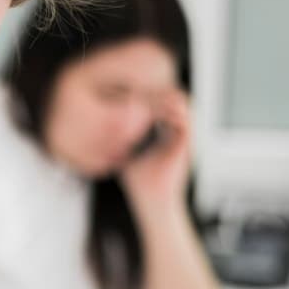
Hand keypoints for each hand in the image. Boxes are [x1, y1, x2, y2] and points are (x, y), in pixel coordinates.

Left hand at [120, 89, 192, 212]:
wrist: (153, 204)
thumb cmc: (140, 184)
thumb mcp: (127, 155)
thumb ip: (121, 142)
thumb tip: (102, 133)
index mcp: (167, 136)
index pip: (163, 106)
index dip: (151, 95)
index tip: (132, 90)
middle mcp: (178, 134)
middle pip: (173, 101)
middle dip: (157, 91)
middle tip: (138, 85)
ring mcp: (184, 138)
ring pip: (182, 105)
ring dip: (164, 96)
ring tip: (146, 92)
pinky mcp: (186, 144)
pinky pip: (184, 118)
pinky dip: (169, 110)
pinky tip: (152, 107)